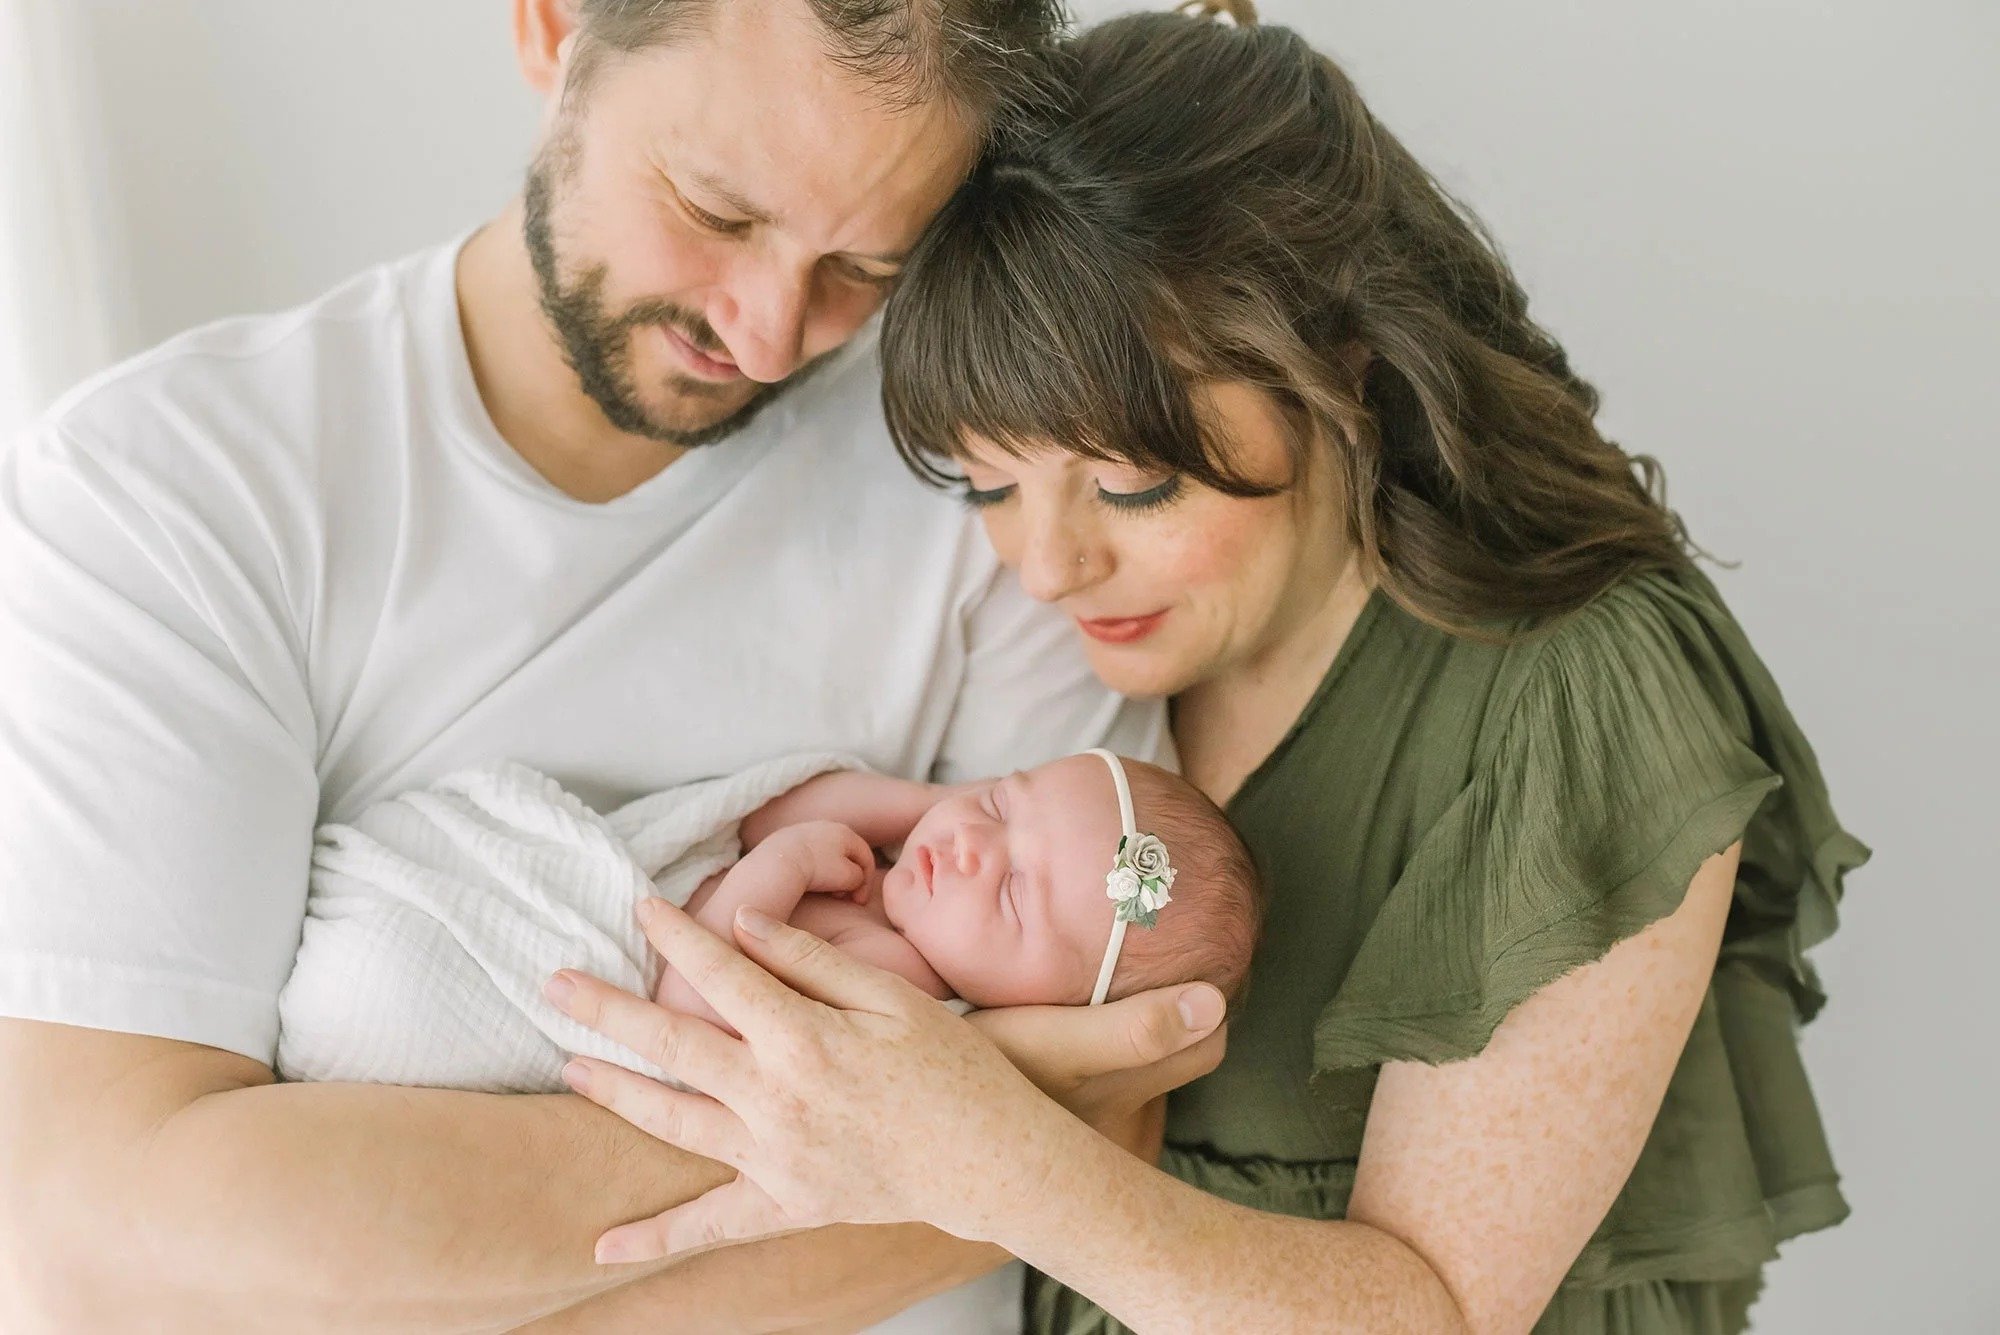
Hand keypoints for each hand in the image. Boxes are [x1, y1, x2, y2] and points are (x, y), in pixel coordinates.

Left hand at [544, 898, 1223, 1265]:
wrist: (993, 1161)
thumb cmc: (954, 1071)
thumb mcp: (894, 998)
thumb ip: (813, 962)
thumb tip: (745, 924)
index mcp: (804, 1038)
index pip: (721, 973)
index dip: (678, 935)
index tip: (642, 905)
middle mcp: (776, 1098)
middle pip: (672, 1044)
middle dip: (606, 1009)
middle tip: (552, 982)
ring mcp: (774, 1157)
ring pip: (672, 1121)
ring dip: (614, 1091)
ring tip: (568, 1063)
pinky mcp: (785, 1203)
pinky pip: (711, 1223)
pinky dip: (656, 1237)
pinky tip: (604, 1247)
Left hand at [756, 821, 873, 897]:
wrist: (776, 864)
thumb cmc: (816, 870)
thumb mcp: (848, 877)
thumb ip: (860, 877)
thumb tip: (854, 879)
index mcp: (845, 832)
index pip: (866, 857)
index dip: (867, 882)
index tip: (860, 902)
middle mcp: (825, 826)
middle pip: (846, 855)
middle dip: (849, 878)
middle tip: (844, 898)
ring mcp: (803, 830)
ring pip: (826, 855)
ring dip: (831, 876)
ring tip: (826, 893)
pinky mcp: (784, 840)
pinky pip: (806, 856)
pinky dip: (812, 870)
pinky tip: (806, 884)